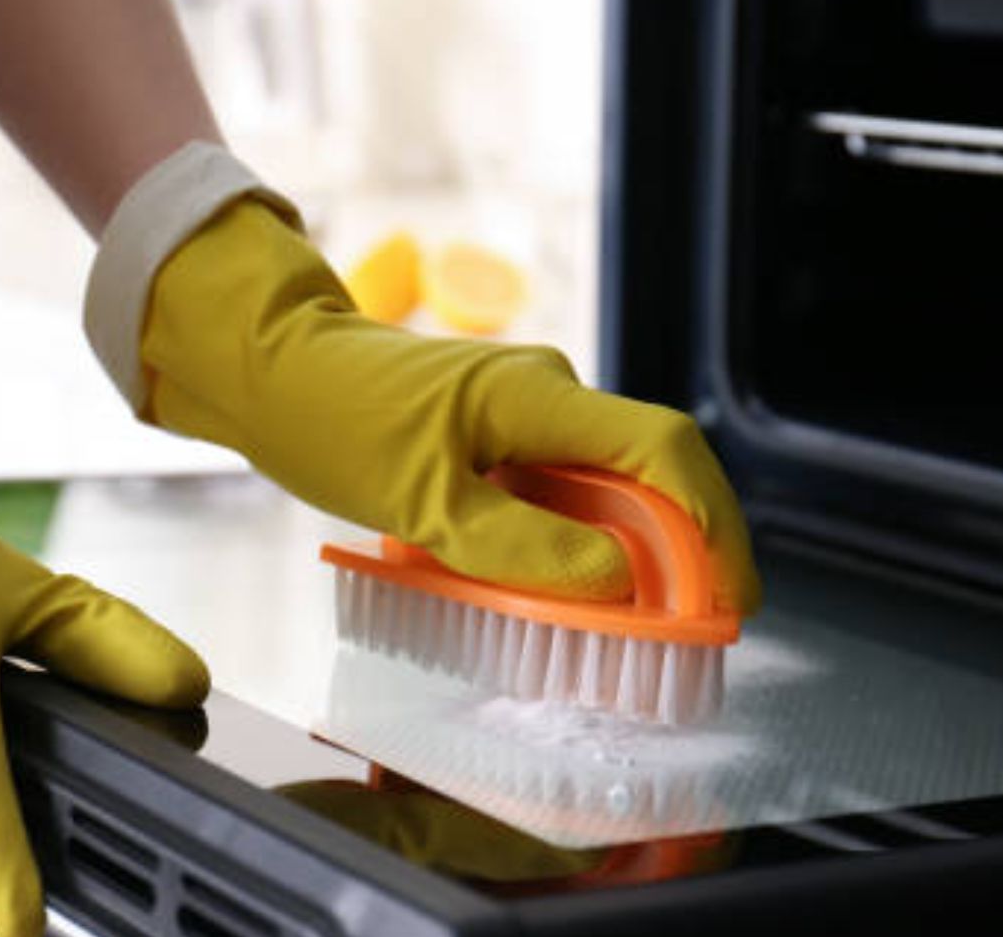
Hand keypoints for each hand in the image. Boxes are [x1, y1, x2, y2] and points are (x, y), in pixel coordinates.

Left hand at [139, 202, 760, 612]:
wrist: (272, 371)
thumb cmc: (335, 421)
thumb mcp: (424, 504)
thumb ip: (522, 548)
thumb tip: (617, 583)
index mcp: (541, 397)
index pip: (665, 447)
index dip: (714, 522)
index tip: (730, 595)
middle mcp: (552, 397)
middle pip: (654, 471)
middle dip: (689, 551)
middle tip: (698, 631)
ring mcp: (531, 414)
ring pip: (612, 487)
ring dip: (636, 554)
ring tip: (641, 628)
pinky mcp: (506, 436)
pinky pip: (568, 491)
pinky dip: (585, 544)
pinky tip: (576, 592)